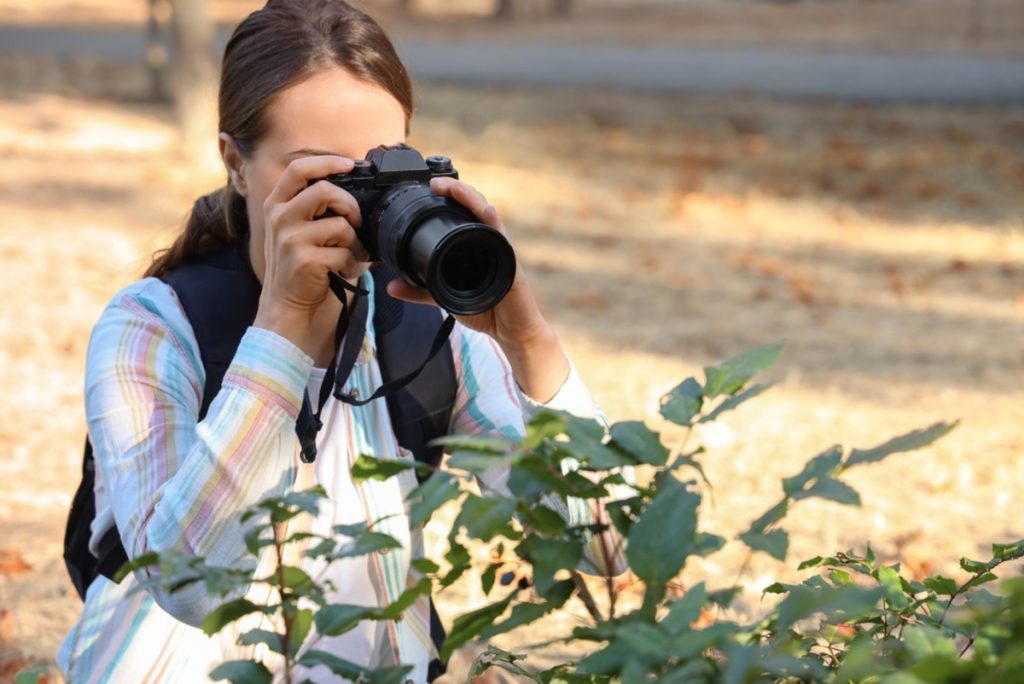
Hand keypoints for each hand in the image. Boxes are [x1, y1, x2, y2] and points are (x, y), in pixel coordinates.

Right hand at [253, 155, 370, 353]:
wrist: (286, 306)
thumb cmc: (299, 266)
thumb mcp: (298, 230)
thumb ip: (316, 209)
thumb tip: (355, 193)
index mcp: (277, 204)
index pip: (298, 169)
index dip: (326, 162)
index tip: (349, 164)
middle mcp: (279, 217)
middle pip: (324, 190)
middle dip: (350, 204)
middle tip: (357, 221)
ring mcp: (289, 238)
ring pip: (340, 224)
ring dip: (356, 241)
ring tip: (353, 254)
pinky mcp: (303, 260)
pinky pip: (344, 253)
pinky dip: (354, 264)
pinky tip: (348, 271)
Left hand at [387, 177, 569, 400]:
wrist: (512, 331)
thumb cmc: (486, 310)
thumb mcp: (444, 299)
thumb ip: (419, 292)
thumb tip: (390, 287)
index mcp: (473, 246)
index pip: (462, 213)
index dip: (450, 197)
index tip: (429, 186)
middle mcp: (488, 243)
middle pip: (474, 207)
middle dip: (457, 191)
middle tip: (434, 183)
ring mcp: (500, 251)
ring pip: (487, 216)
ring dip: (471, 199)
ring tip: (453, 188)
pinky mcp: (510, 265)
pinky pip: (501, 240)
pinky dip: (493, 224)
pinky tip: (486, 212)